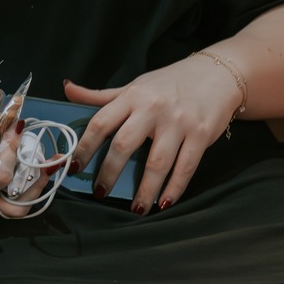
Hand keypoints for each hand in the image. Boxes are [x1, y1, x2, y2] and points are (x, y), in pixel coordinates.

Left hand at [65, 57, 241, 212]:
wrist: (217, 74)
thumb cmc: (169, 83)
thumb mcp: (134, 85)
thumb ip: (101, 95)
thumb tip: (67, 90)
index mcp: (132, 97)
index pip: (101, 123)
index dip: (85, 147)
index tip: (73, 167)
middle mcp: (153, 109)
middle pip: (125, 144)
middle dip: (109, 171)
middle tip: (99, 192)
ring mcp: (179, 123)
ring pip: (157, 162)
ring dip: (145, 189)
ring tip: (136, 209)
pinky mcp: (202, 135)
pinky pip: (186, 167)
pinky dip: (175, 187)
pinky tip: (164, 202)